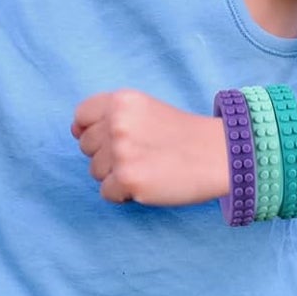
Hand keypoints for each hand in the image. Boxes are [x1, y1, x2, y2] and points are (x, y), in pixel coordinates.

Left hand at [71, 89, 227, 205]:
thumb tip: (76, 132)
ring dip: (116, 175)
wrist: (220, 155)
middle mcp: (117, 123)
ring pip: (95, 172)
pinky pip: (107, 193)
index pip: (81, 117)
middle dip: (107, 155)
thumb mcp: (145, 109)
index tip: (111, 140)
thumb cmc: (183, 134)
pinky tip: (148, 183)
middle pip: (87, 148)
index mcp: (120, 101)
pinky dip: (124, 194)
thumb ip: (112, 116)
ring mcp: (121, 152)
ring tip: (147, 168)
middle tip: (141, 154)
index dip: (92, 131)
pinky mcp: (128, 179)